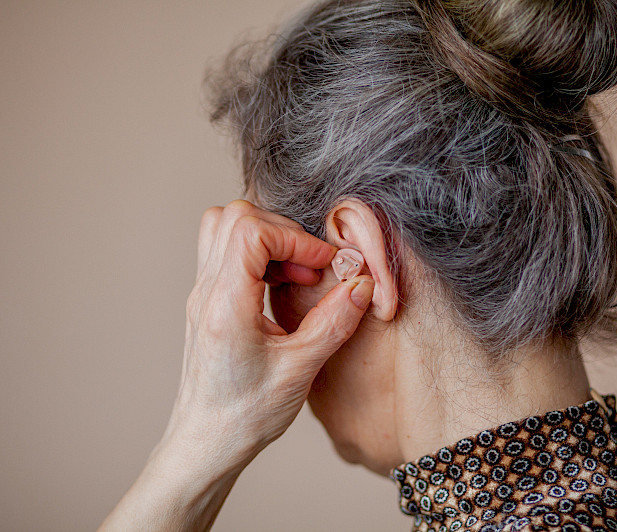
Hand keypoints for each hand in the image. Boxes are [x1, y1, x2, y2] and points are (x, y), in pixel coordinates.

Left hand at [160, 199, 374, 477]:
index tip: (323, 263)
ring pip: (222, 228)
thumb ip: (334, 322)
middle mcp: (206, 292)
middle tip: (310, 267)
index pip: (251, 232)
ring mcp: (202, 294)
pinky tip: (280, 286)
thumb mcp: (300, 370)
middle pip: (234, 217)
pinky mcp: (206, 302)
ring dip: (266, 238)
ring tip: (295, 274)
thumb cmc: (245, 415)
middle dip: (283, 231)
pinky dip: (256, 254)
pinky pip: (224, 253)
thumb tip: (361, 284)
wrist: (206, 442)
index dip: (295, 236)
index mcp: (225, 305)